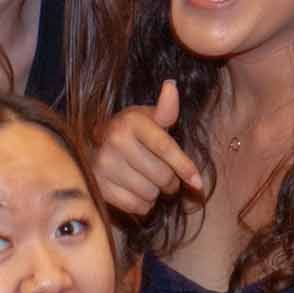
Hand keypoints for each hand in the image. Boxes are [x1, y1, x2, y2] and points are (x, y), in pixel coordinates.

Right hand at [94, 80, 203, 215]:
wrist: (95, 145)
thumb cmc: (132, 132)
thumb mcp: (149, 118)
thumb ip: (166, 109)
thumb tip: (171, 86)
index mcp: (131, 122)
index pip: (165, 148)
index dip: (184, 167)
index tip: (197, 183)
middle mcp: (115, 141)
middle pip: (162, 176)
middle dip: (171, 181)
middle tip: (165, 175)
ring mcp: (104, 166)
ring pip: (150, 193)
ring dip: (156, 192)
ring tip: (147, 180)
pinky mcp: (99, 187)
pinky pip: (136, 206)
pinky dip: (143, 203)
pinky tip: (136, 190)